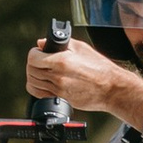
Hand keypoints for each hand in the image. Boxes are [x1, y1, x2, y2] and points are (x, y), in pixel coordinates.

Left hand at [24, 31, 142, 126]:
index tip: (38, 52)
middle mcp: (58, 76)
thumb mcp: (81, 48)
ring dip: (34, 75)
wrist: (111, 88)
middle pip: (31, 70)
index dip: (34, 53)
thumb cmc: (100, 67)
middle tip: (39, 60)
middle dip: (33, 63)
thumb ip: (59, 43)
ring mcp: (58, 89)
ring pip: (33, 83)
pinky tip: (44, 82)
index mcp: (62, 61)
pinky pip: (39, 94)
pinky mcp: (61, 98)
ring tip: (42, 70)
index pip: (33, 58)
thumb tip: (42, 43)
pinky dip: (37, 87)